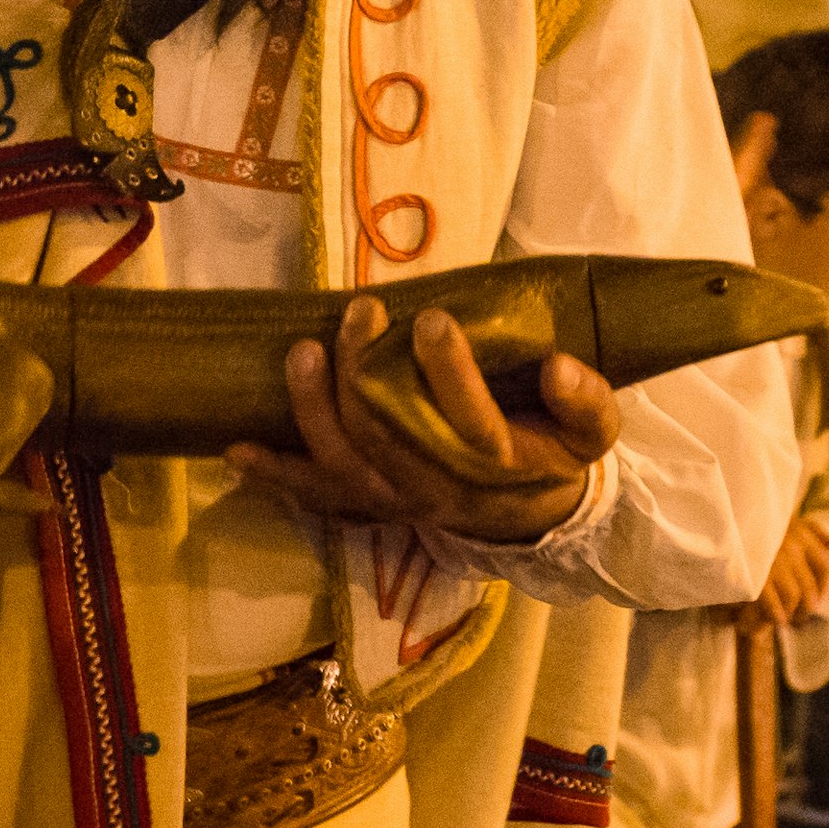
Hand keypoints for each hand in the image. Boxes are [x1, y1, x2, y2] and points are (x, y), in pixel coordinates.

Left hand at [227, 297, 619, 546]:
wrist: (528, 517)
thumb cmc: (552, 456)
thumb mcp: (591, 433)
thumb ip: (585, 400)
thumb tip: (559, 366)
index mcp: (497, 465)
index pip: (468, 419)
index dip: (447, 369)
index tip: (428, 318)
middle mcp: (438, 488)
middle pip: (386, 432)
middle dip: (364, 368)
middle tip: (361, 311)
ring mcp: (396, 501)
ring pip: (342, 463)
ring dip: (313, 407)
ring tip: (303, 352)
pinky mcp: (368, 504)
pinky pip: (315, 495)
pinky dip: (275, 474)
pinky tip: (237, 451)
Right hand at [757, 513, 828, 628]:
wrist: (725, 518)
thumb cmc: (755, 521)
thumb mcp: (787, 520)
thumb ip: (813, 530)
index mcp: (801, 534)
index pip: (825, 565)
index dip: (823, 586)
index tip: (816, 596)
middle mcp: (791, 546)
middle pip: (809, 586)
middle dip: (807, 606)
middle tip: (799, 616)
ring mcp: (775, 561)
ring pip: (793, 595)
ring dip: (792, 612)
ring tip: (786, 620)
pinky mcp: (757, 575)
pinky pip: (773, 601)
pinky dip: (775, 613)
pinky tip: (776, 619)